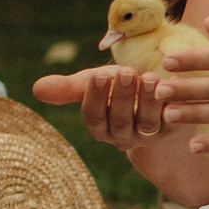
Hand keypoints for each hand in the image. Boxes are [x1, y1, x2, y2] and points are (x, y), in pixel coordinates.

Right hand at [34, 66, 179, 150]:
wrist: (153, 93)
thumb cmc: (118, 88)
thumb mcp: (93, 84)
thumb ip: (68, 88)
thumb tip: (36, 89)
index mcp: (100, 127)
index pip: (93, 117)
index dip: (95, 98)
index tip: (98, 75)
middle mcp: (122, 136)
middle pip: (119, 121)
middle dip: (122, 96)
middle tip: (125, 72)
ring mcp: (148, 135)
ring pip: (145, 122)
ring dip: (146, 100)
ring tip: (148, 77)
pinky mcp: (172, 129)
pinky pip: (171, 121)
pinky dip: (169, 104)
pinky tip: (169, 85)